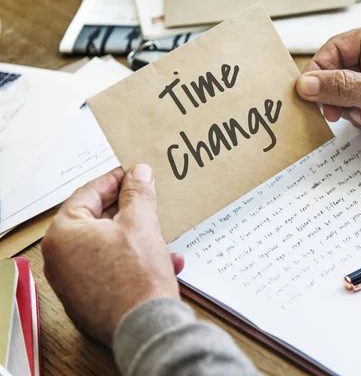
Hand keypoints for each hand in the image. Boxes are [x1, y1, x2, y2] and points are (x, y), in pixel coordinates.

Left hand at [42, 165, 184, 345]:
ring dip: (136, 237)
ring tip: (160, 233)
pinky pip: (110, 268)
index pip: (87, 193)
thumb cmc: (136, 278)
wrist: (145, 326)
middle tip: (147, 199)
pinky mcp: (88, 299)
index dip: (115, 180)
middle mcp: (60, 259)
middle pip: (96, 220)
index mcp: (63, 234)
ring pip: (106, 246)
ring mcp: (72, 282)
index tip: (133, 174)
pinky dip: (133, 261)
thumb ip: (138, 193)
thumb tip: (139, 173)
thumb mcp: (141, 222)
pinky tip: (162, 261)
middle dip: (128, 210)